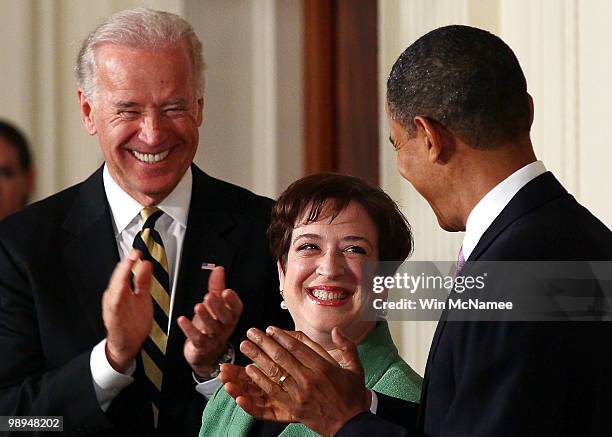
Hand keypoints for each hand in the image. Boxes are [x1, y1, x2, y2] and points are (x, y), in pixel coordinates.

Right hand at [102, 249, 152, 372]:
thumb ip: (143, 281)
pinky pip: (114, 306)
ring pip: (115, 289)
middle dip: (125, 265)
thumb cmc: (133, 322)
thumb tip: (145, 263)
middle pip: (118, 277)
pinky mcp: (114, 318)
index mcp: (122, 291)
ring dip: (120, 276)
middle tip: (134, 253)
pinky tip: (120, 289)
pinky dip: (117, 297)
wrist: (127, 345)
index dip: (130, 261)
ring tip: (127, 265)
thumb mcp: (142, 298)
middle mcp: (115, 297)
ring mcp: (113, 307)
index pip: (125, 272)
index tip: (137, 251)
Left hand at [177, 266, 242, 376]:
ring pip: (212, 328)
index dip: (233, 301)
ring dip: (205, 317)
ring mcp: (214, 338)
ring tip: (198, 307)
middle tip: (209, 296)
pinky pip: (197, 338)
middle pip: (225, 318)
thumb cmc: (211, 324)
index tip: (227, 291)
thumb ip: (217, 286)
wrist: (205, 352)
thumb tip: (218, 269)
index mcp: (231, 316)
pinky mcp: (202, 346)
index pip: (236, 309)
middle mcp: (225, 327)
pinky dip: (189, 329)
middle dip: (218, 307)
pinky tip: (182, 320)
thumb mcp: (216, 305)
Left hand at [226, 326, 369, 436]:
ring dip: (258, 358)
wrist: (351, 424)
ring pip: (274, 373)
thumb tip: (336, 330)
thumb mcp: (355, 368)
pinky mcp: (294, 409)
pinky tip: (251, 371)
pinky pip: (273, 392)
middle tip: (252, 333)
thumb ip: (346, 346)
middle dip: (264, 343)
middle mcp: (309, 380)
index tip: (270, 329)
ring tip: (246, 347)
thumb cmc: (352, 395)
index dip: (281, 336)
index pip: (297, 348)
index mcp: (323, 368)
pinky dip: (260, 381)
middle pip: (282, 357)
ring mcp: (300, 395)